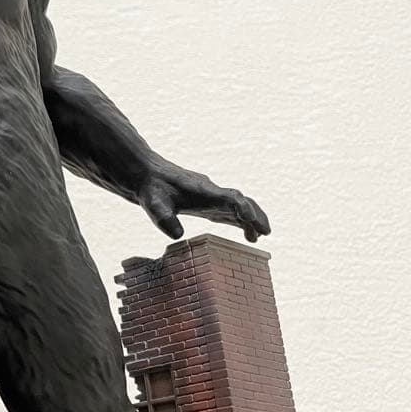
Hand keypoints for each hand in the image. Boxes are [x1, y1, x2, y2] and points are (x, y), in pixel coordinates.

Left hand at [138, 160, 269, 242]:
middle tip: (265, 233)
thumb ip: (164, 218)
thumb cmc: (149, 188)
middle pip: (240, 200)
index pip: (229, 198)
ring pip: (238, 205)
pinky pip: (228, 210)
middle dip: (255, 215)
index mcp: (202, 190)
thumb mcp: (152, 204)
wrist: (144, 174)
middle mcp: (210, 191)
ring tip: (259, 237)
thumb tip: (177, 235)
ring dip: (251, 219)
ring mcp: (209, 196)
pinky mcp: (205, 202)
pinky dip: (239, 221)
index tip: (252, 221)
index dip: (243, 209)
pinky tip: (246, 233)